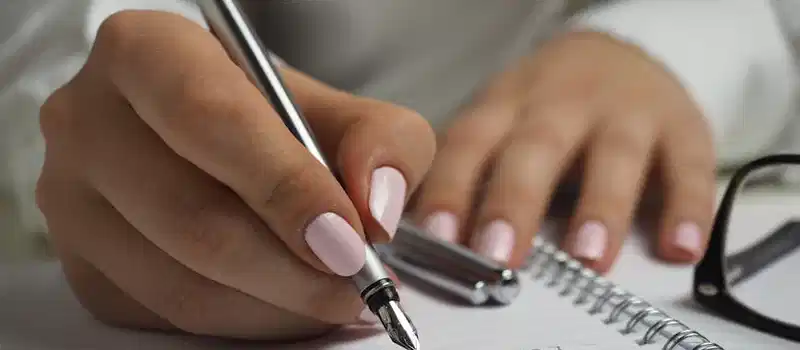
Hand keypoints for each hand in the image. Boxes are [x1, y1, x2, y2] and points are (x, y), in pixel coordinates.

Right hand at [36, 11, 433, 339]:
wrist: (224, 147)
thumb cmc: (279, 122)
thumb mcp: (346, 111)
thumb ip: (384, 142)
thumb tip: (376, 207)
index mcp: (146, 52)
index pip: (209, 118)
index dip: (284, 185)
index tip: (348, 237)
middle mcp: (90, 121)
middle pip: (194, 217)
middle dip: (294, 268)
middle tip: (358, 283)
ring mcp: (72, 201)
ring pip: (183, 285)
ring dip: (278, 306)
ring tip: (336, 295)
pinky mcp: (83, 266)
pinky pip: (169, 318)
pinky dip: (246, 322)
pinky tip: (287, 301)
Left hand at [411, 31, 714, 272]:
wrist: (620, 53)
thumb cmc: (547, 104)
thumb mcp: (499, 122)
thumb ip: (467, 171)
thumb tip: (415, 232)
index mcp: (507, 106)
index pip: (470, 144)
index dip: (451, 188)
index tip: (437, 237)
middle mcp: (562, 105)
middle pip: (535, 149)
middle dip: (515, 202)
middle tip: (498, 255)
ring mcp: (624, 113)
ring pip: (613, 155)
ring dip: (599, 207)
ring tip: (587, 257)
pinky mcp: (680, 127)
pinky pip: (689, 166)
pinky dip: (687, 207)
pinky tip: (678, 246)